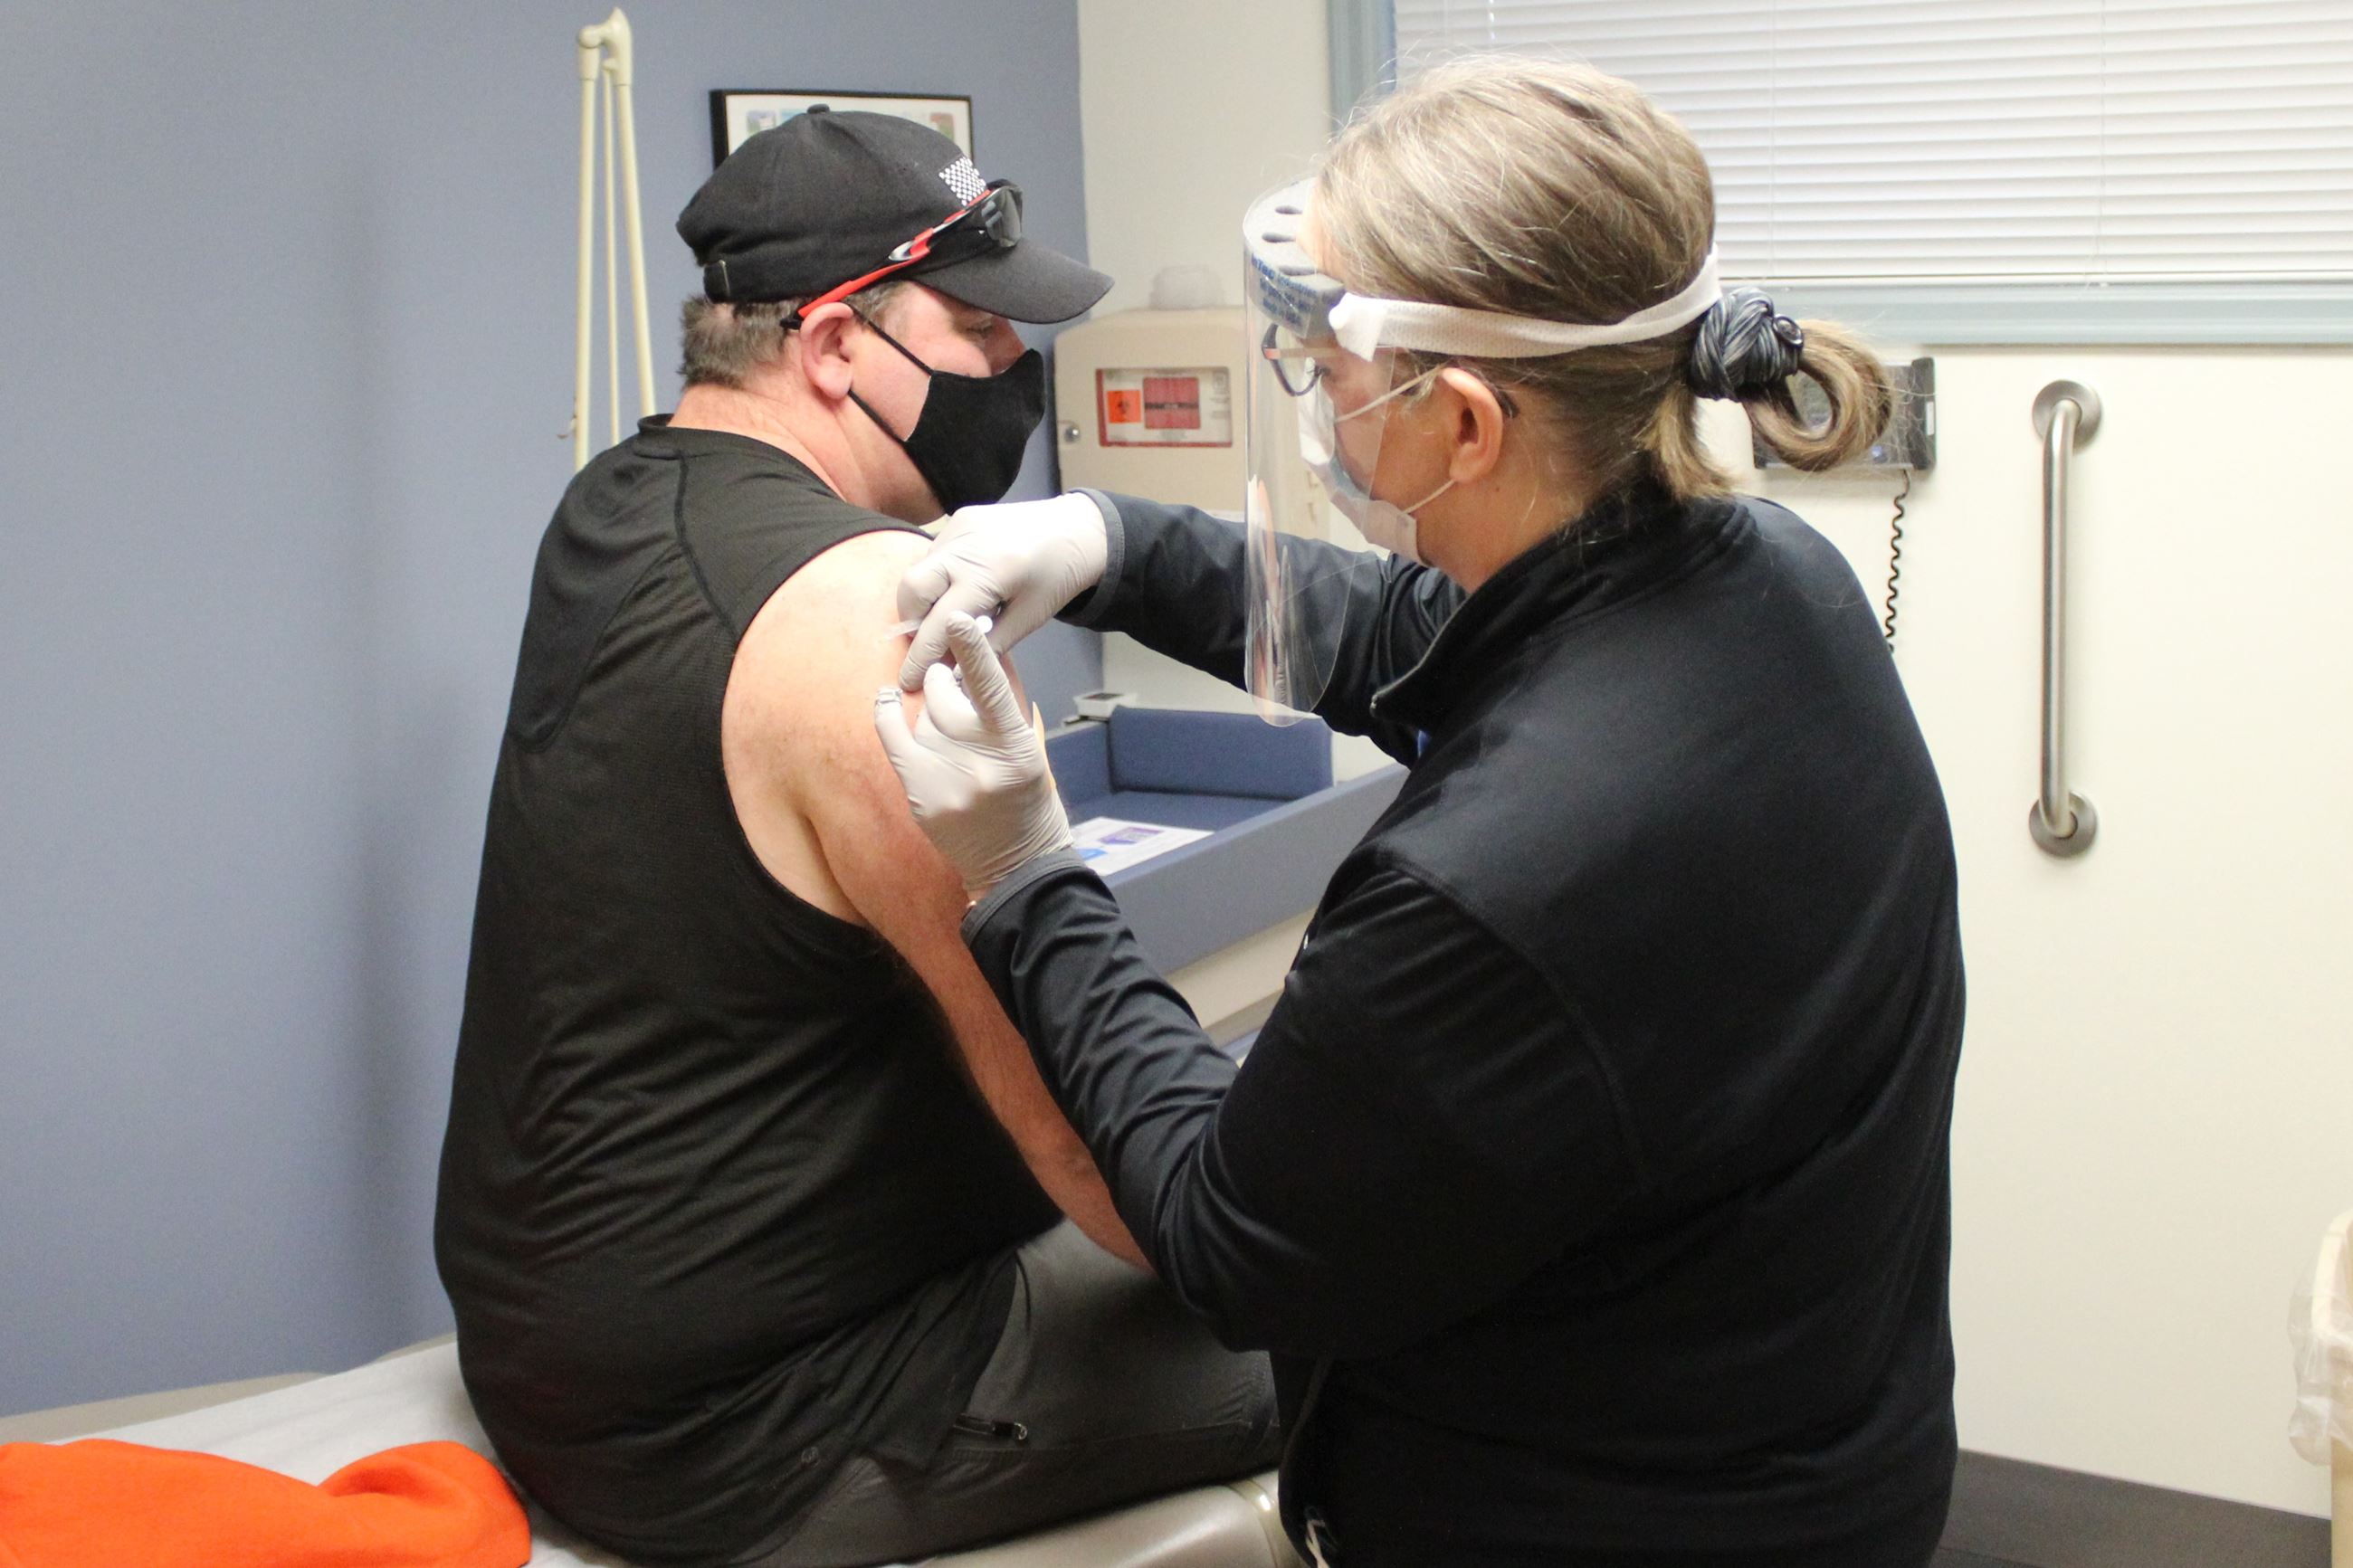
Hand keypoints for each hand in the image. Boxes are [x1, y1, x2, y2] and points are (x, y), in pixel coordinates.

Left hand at [874, 613, 1072, 896]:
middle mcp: (980, 764)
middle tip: (954, 685)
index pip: (994, 690)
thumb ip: (1008, 703)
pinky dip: (889, 715)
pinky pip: (894, 738)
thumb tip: (985, 651)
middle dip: (946, 681)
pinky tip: (887, 700)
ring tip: (951, 735)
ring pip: (923, 717)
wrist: (1016, 867)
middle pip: (946, 697)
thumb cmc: (1030, 803)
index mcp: (1018, 749)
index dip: (975, 653)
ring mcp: (945, 782)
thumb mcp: (1032, 750)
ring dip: (932, 712)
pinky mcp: (919, 796)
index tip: (960, 619)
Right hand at [897, 493, 1107, 689]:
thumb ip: (988, 645)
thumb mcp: (1029, 618)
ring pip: (918, 570)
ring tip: (946, 619)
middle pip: (912, 589)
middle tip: (927, 643)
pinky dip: (936, 579)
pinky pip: (933, 555)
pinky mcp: (959, 519)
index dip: (921, 656)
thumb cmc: (1059, 577)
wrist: (1076, 529)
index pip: (939, 622)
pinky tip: (959, 590)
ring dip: (922, 600)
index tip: (909, 680)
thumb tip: (952, 672)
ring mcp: (959, 528)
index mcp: (989, 573)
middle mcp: (966, 546)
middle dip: (911, 622)